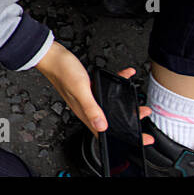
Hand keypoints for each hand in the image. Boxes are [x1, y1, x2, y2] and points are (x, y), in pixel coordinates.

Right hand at [36, 44, 155, 143]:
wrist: (50, 54)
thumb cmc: (61, 70)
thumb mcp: (80, 88)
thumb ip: (91, 107)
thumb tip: (102, 126)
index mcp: (84, 111)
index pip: (104, 131)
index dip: (123, 138)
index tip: (140, 139)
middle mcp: (86, 106)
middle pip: (111, 119)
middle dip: (130, 120)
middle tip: (143, 116)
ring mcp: (88, 96)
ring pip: (110, 105)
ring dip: (126, 104)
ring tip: (138, 102)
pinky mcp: (89, 86)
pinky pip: (106, 89)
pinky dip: (118, 84)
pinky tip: (125, 75)